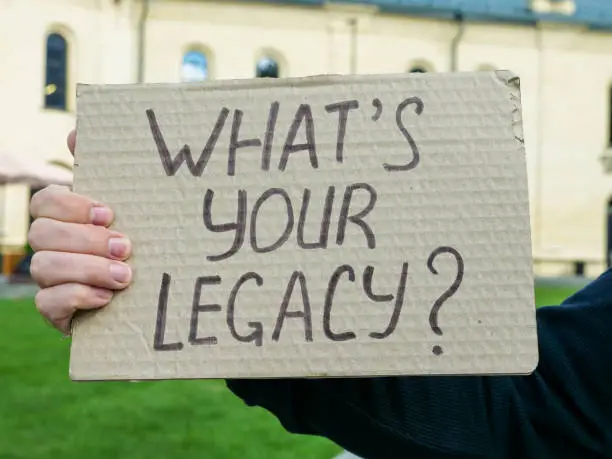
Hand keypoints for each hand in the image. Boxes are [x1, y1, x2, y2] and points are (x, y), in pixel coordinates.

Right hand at [28, 129, 132, 334]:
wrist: (153, 296)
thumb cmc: (140, 244)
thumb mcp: (132, 207)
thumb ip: (107, 173)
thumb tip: (77, 130)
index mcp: (68, 218)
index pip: (46, 202)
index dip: (70, 206)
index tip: (109, 213)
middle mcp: (54, 246)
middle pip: (41, 233)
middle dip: (84, 240)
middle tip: (126, 247)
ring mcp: (52, 279)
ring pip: (43, 267)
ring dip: (87, 269)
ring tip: (125, 276)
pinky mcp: (57, 311)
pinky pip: (47, 304)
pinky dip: (77, 298)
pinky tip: (107, 298)